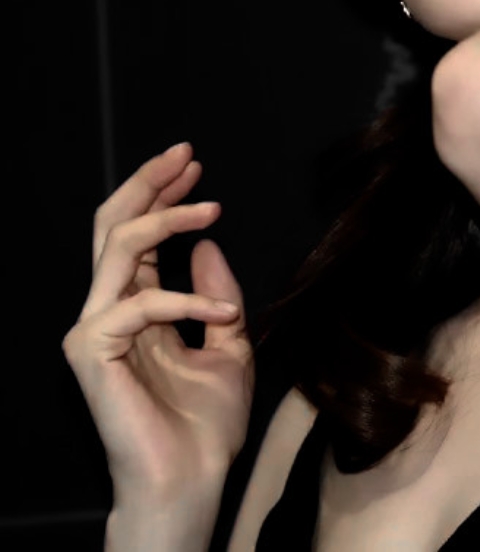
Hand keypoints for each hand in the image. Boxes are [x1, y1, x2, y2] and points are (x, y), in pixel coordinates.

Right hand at [63, 143, 252, 509]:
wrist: (193, 479)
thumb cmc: (206, 424)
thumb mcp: (230, 344)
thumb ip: (218, 294)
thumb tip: (209, 244)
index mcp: (139, 307)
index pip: (137, 235)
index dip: (161, 194)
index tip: (194, 166)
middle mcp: (110, 311)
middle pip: (113, 225)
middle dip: (149, 183)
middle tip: (187, 156)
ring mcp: (97, 330)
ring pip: (118, 246)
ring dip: (167, 218)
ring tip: (212, 208)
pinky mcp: (93, 352)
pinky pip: (138, 303)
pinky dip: (185, 298)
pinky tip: (220, 308)